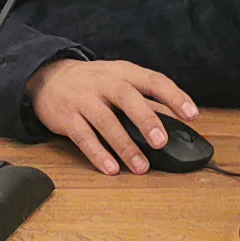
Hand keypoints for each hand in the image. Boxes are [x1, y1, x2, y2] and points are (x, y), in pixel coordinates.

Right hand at [26, 57, 199, 175]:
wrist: (47, 78)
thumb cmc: (93, 83)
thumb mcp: (119, 80)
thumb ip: (145, 99)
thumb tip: (176, 119)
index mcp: (123, 72)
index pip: (153, 80)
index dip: (174, 96)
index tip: (192, 114)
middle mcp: (104, 82)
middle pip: (127, 98)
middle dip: (146, 119)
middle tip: (161, 142)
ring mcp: (83, 99)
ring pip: (106, 121)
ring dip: (125, 145)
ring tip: (141, 166)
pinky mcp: (66, 117)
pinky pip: (83, 137)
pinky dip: (98, 154)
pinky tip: (111, 168)